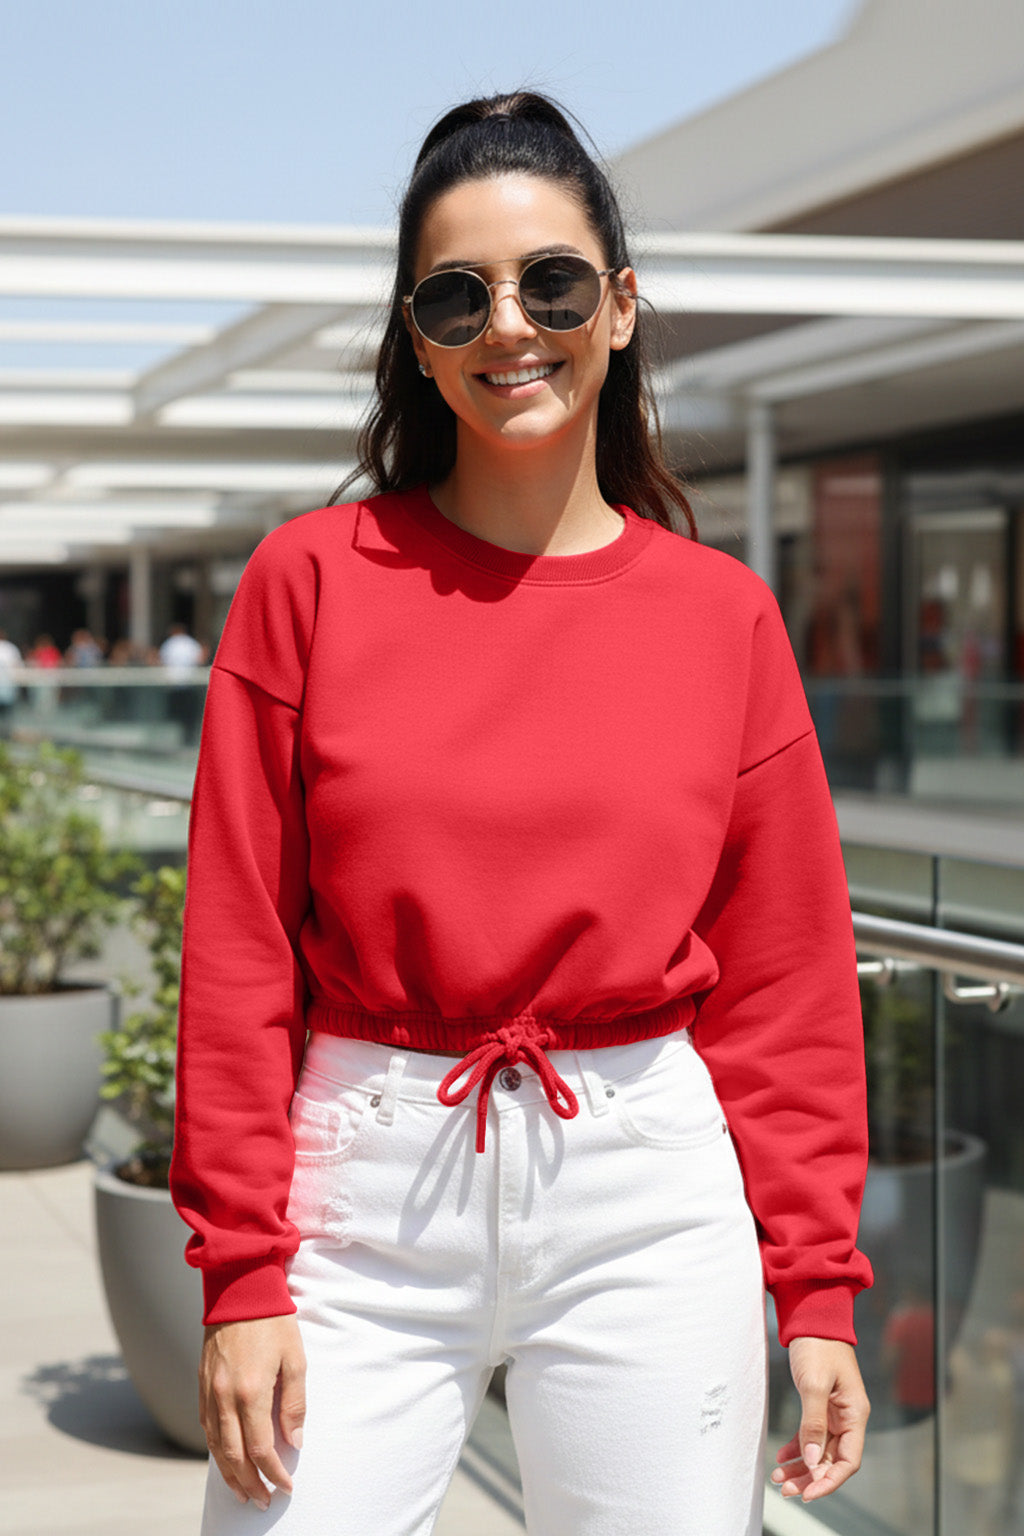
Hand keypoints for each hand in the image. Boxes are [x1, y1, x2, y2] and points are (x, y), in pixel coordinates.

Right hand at [199, 1315, 306, 1510]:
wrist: (240, 1286)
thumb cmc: (273, 1320)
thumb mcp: (295, 1358)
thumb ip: (294, 1403)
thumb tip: (294, 1442)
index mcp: (251, 1392)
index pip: (261, 1449)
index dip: (274, 1473)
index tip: (286, 1487)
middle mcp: (225, 1397)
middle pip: (234, 1456)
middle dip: (250, 1484)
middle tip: (263, 1502)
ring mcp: (209, 1391)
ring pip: (215, 1446)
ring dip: (229, 1474)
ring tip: (243, 1492)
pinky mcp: (201, 1383)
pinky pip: (205, 1426)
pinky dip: (215, 1449)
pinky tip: (225, 1459)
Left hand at [771, 1336, 869, 1501]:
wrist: (812, 1316)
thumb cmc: (818, 1344)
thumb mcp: (813, 1383)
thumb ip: (813, 1422)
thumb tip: (812, 1460)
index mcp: (855, 1413)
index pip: (848, 1460)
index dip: (829, 1481)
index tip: (808, 1494)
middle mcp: (848, 1416)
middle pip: (832, 1459)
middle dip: (810, 1478)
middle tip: (786, 1490)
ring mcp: (835, 1411)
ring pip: (819, 1449)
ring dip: (802, 1466)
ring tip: (779, 1478)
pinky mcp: (821, 1404)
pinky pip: (812, 1434)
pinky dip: (798, 1447)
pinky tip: (782, 1457)